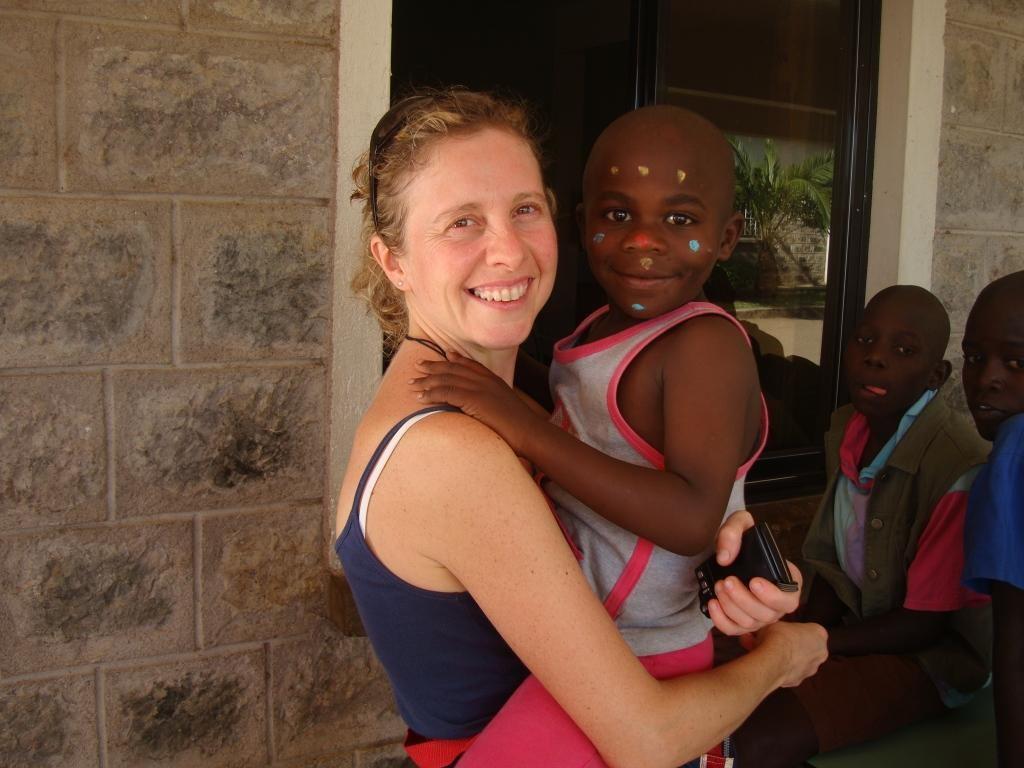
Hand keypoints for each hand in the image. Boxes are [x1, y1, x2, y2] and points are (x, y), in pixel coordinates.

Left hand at [410, 352, 538, 452]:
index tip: (444, 354)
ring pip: (446, 378)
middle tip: (418, 366)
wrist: (529, 432)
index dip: (455, 358)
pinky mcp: (473, 398)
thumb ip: (492, 402)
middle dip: (434, 366)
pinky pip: (446, 392)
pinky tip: (421, 397)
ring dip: (426, 381)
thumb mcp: (505, 408)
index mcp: (494, 380)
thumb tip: (482, 408)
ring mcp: (479, 387)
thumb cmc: (520, 427)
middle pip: (454, 368)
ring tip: (412, 384)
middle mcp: (485, 379)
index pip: (471, 364)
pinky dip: (431, 393)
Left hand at [708, 511, 802, 635]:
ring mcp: (759, 615)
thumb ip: (734, 531)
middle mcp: (776, 603)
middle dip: (744, 600)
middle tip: (727, 581)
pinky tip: (713, 603)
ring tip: (718, 586)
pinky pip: (732, 630)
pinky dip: (721, 620)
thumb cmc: (740, 539)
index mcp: (787, 581)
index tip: (754, 582)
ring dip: (731, 607)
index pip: (790, 599)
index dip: (773, 596)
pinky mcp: (740, 622)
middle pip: (767, 614)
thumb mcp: (739, 524)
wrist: (726, 551)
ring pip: (749, 623)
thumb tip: (725, 558)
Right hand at [750, 620, 827, 688]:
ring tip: (773, 654)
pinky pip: (791, 673)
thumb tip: (774, 629)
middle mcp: (821, 652)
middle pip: (808, 647)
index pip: (810, 629)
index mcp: (819, 633)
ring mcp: (811, 669)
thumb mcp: (777, 622)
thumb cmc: (777, 636)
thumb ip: (783, 626)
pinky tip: (771, 665)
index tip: (785, 630)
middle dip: (795, 646)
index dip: (795, 630)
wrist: (772, 659)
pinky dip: (783, 670)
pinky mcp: (799, 681)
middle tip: (779, 642)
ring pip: (801, 662)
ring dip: (790, 659)